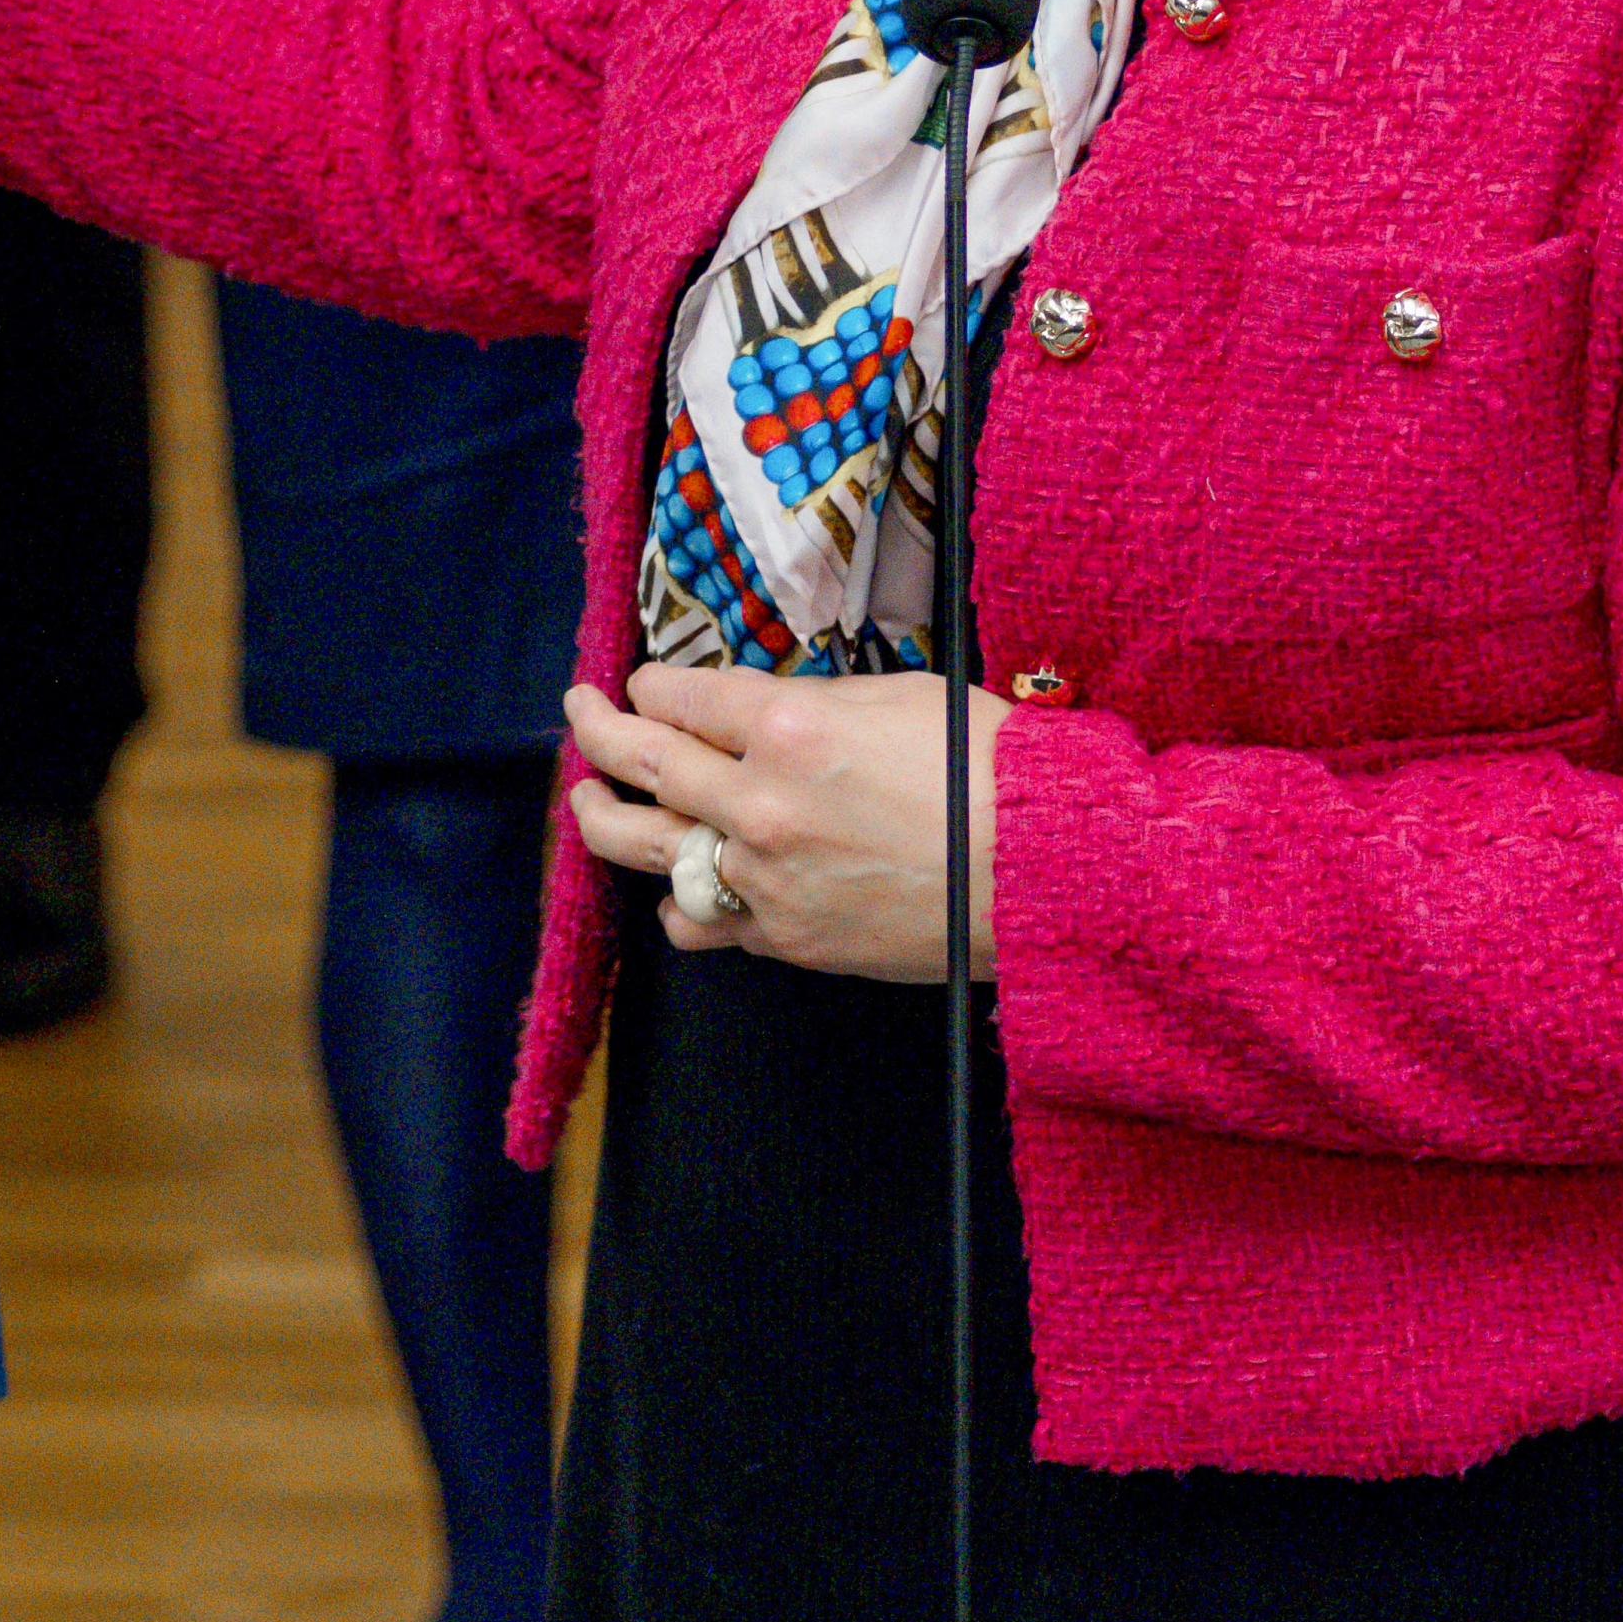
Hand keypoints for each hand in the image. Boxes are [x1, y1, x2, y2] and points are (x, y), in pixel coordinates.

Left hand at [562, 663, 980, 985]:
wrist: (1041, 872)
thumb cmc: (989, 770)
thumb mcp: (897, 696)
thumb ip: (809, 701)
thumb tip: (754, 708)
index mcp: (787, 725)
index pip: (677, 695)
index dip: (654, 684)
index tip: (648, 684)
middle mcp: (758, 800)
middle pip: (640, 760)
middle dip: (597, 729)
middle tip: (581, 712)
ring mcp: (763, 875)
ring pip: (644, 846)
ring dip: (601, 818)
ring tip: (586, 801)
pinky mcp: (782, 937)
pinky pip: (698, 922)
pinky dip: (681, 906)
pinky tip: (678, 892)